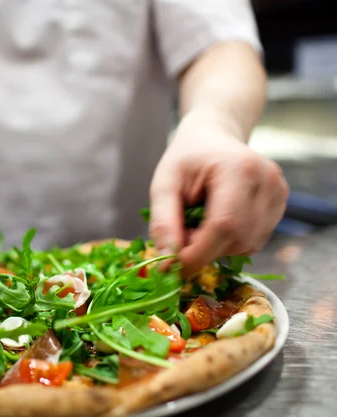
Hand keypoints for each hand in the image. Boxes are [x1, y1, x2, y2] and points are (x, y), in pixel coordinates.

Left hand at [149, 110, 288, 275]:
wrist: (214, 137)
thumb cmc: (187, 158)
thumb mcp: (164, 184)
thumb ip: (164, 221)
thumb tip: (167, 261)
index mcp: (240, 169)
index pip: (224, 225)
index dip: (198, 253)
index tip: (172, 268)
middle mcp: (268, 182)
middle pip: (237, 239)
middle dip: (203, 250)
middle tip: (180, 236)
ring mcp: (279, 195)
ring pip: (246, 245)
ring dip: (215, 247)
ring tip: (196, 222)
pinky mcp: (280, 207)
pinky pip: (252, 241)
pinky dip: (228, 242)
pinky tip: (214, 222)